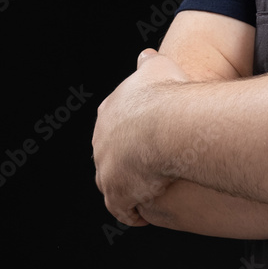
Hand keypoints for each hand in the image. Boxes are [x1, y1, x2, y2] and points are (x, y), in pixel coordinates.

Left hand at [92, 49, 189, 226]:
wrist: (165, 126)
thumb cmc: (165, 94)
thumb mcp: (157, 66)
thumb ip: (148, 62)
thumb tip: (146, 54)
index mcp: (109, 112)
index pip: (115, 123)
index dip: (131, 129)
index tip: (145, 134)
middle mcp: (102, 142)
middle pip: (112, 153)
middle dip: (128, 158)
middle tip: (150, 162)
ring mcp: (107, 169)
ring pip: (114, 181)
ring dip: (130, 185)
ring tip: (150, 188)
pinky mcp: (117, 195)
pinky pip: (123, 209)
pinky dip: (132, 212)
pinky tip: (144, 214)